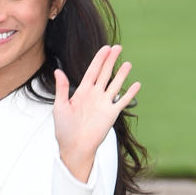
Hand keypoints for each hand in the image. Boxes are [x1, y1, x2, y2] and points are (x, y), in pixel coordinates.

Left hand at [53, 45, 139, 181]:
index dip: (99, 59)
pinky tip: (136, 84)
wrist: (74, 146)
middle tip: (118, 47)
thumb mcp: (60, 106)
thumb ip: (62, 89)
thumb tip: (58, 71)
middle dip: (111, 61)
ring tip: (128, 63)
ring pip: (115, 85)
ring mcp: (104, 104)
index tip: (106, 48)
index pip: (92, 71)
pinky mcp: (111, 114)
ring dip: (122, 74)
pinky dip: (130, 93)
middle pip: (105, 74)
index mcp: (82, 91)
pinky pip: (123, 101)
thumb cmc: (64, 128)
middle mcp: (94, 95)